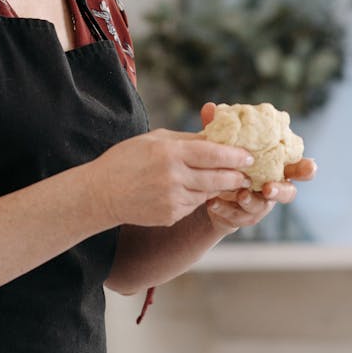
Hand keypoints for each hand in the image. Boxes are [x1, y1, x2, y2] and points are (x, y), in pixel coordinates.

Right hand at [91, 127, 254, 228]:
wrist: (102, 193)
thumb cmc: (126, 160)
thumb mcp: (154, 140)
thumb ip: (186, 140)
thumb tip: (215, 137)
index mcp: (170, 153)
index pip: (213, 153)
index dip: (235, 155)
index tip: (249, 155)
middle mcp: (174, 177)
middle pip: (218, 177)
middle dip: (236, 175)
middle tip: (247, 173)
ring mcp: (173, 199)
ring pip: (207, 193)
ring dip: (216, 187)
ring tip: (223, 180)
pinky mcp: (171, 215)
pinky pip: (193, 205)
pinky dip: (196, 197)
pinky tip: (190, 190)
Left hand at [199, 102, 316, 234]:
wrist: (209, 189)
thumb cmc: (226, 160)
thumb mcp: (223, 144)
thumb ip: (219, 128)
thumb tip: (210, 108)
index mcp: (276, 166)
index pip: (299, 167)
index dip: (307, 168)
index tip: (310, 166)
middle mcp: (273, 186)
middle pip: (288, 193)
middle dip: (281, 190)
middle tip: (268, 188)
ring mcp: (260, 204)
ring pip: (262, 207)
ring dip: (251, 201)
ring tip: (239, 194)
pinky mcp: (243, 216)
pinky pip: (237, 216)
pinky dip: (225, 209)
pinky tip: (213, 203)